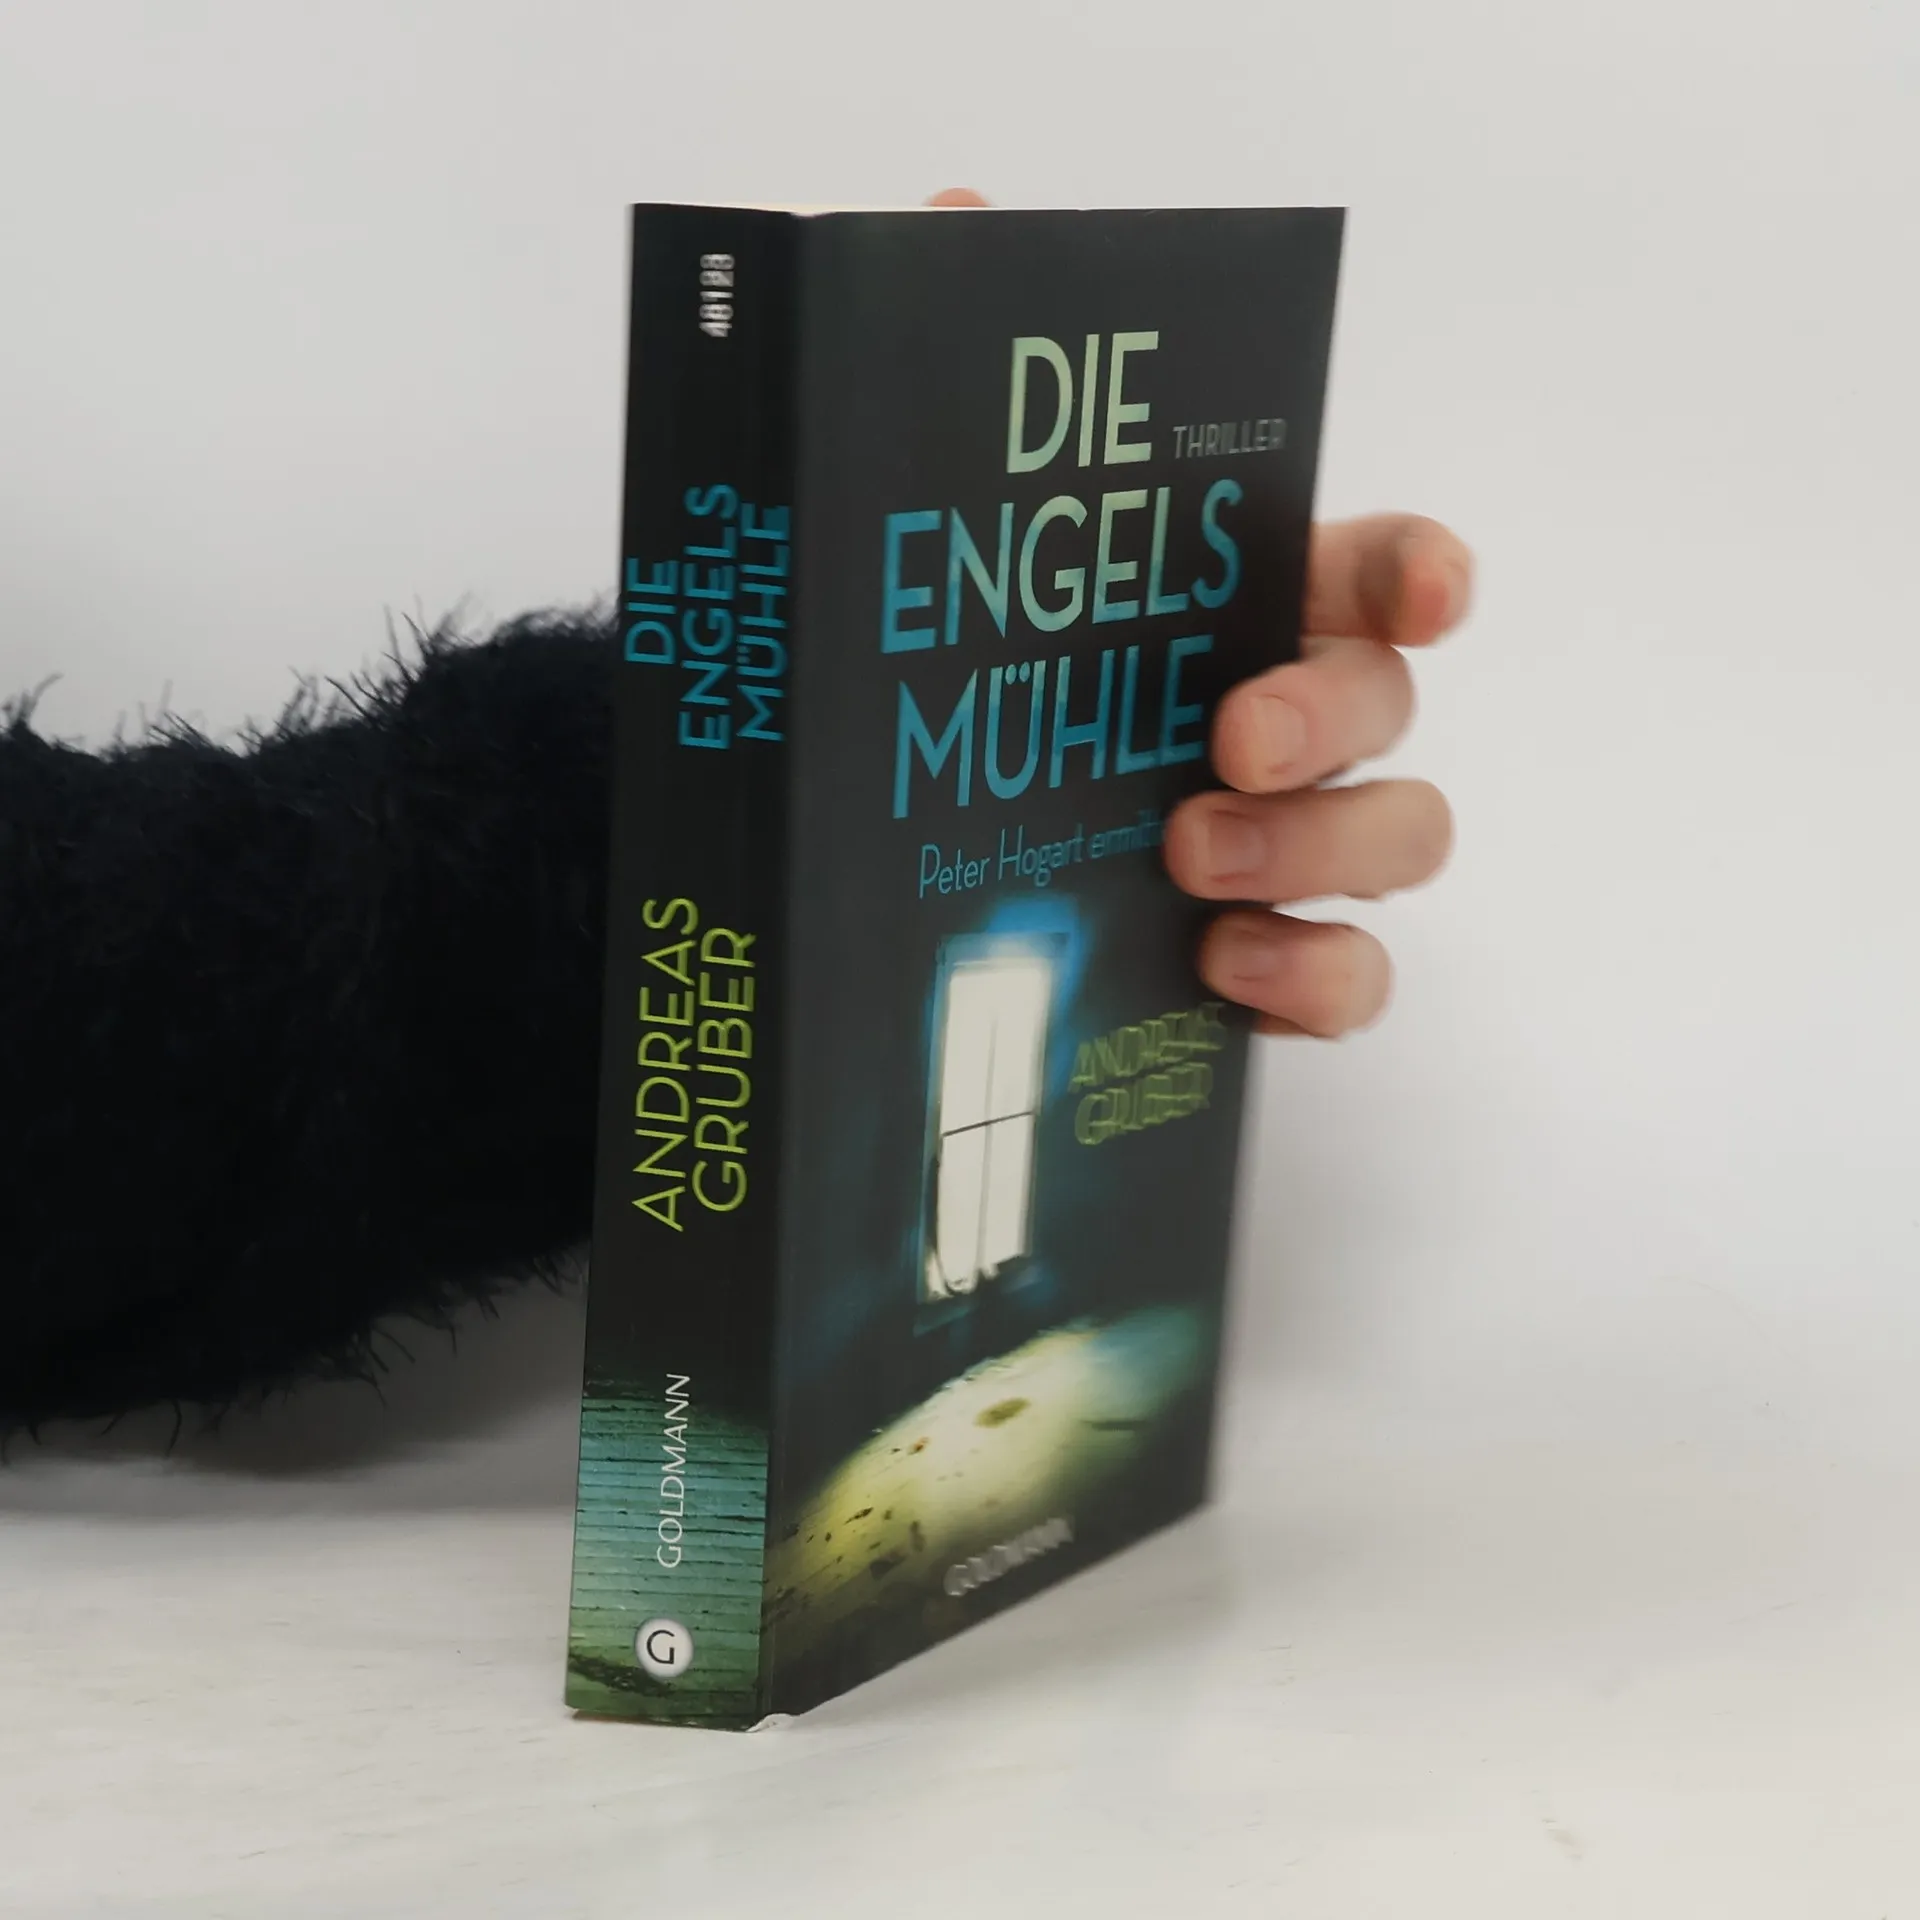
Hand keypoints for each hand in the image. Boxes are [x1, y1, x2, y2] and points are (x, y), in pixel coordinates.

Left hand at [925, 190, 1467, 1038]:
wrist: (875, 875)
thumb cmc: (935, 693)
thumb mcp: (918, 541)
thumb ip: (950, 390)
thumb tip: (946, 218)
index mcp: (1229, 613)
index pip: (1369, 566)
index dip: (1419, 567)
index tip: (1422, 589)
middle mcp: (1286, 721)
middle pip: (1389, 702)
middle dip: (1328, 715)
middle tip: (1226, 744)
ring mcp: (1290, 847)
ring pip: (1406, 839)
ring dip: (1320, 850)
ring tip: (1189, 861)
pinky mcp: (1268, 962)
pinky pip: (1355, 981)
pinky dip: (1318, 979)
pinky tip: (1223, 968)